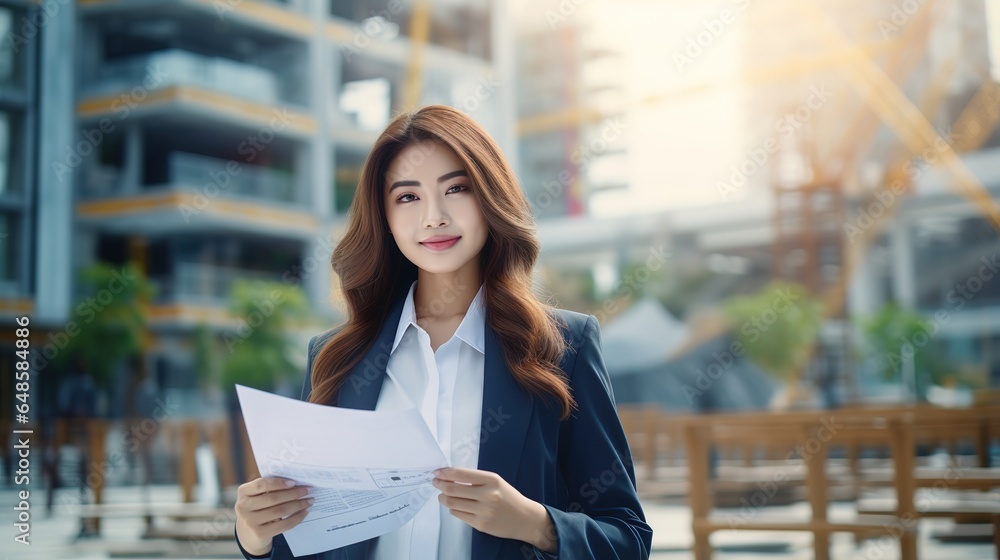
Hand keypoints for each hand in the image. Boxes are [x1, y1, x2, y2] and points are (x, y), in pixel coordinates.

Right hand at [235, 477, 313, 555]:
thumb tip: (296, 482)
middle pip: (272, 498)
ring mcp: (250, 521)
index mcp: (242, 492)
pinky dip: (297, 517)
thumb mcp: (257, 495)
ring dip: (298, 505)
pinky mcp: (260, 533)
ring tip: (309, 500)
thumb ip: (270, 487)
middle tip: (308, 490)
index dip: (278, 483)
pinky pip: (283, 524)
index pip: (260, 484)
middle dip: (293, 493)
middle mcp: (243, 507)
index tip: (294, 482)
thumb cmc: (258, 507)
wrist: (249, 532)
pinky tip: (305, 512)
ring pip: (279, 511)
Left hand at [431, 467, 555, 551]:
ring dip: (443, 498)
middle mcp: (487, 495)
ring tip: (442, 496)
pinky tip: (455, 506)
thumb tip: (450, 477)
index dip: (445, 473)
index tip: (437, 472)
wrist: (524, 518)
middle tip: (435, 483)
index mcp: (492, 480)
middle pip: (453, 489)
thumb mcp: (496, 482)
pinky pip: (458, 515)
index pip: (462, 474)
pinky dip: (453, 509)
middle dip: (440, 485)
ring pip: (452, 503)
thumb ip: (475, 479)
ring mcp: (483, 511)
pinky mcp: (480, 524)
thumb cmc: (508, 497)